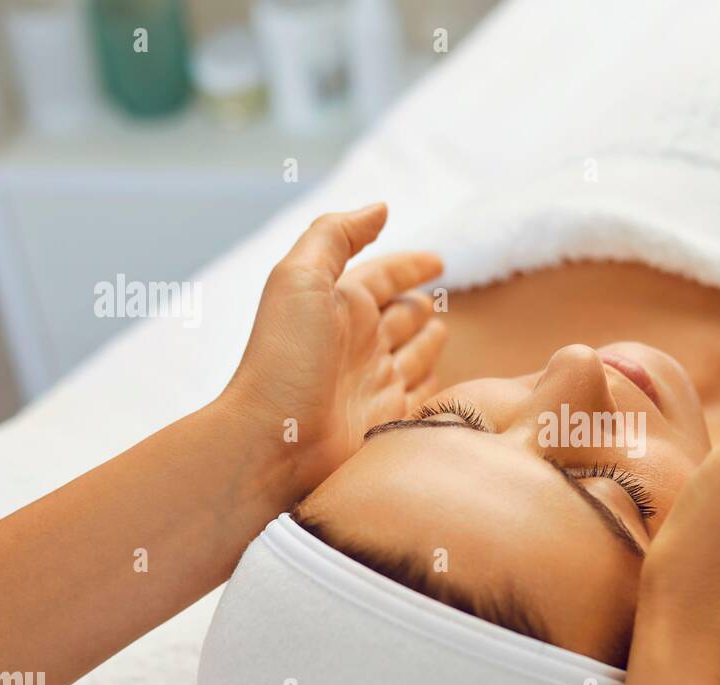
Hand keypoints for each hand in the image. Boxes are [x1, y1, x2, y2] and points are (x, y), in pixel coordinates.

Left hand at [219, 203, 445, 496]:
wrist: (273, 441)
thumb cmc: (284, 357)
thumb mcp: (300, 279)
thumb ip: (336, 236)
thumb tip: (380, 208)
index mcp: (341, 306)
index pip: (384, 276)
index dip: (410, 266)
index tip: (438, 261)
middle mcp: (360, 344)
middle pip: (401, 317)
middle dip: (419, 307)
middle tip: (436, 302)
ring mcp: (376, 385)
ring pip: (416, 357)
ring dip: (430, 345)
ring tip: (442, 334)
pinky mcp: (390, 424)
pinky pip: (425, 401)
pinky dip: (437, 389)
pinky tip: (445, 384)